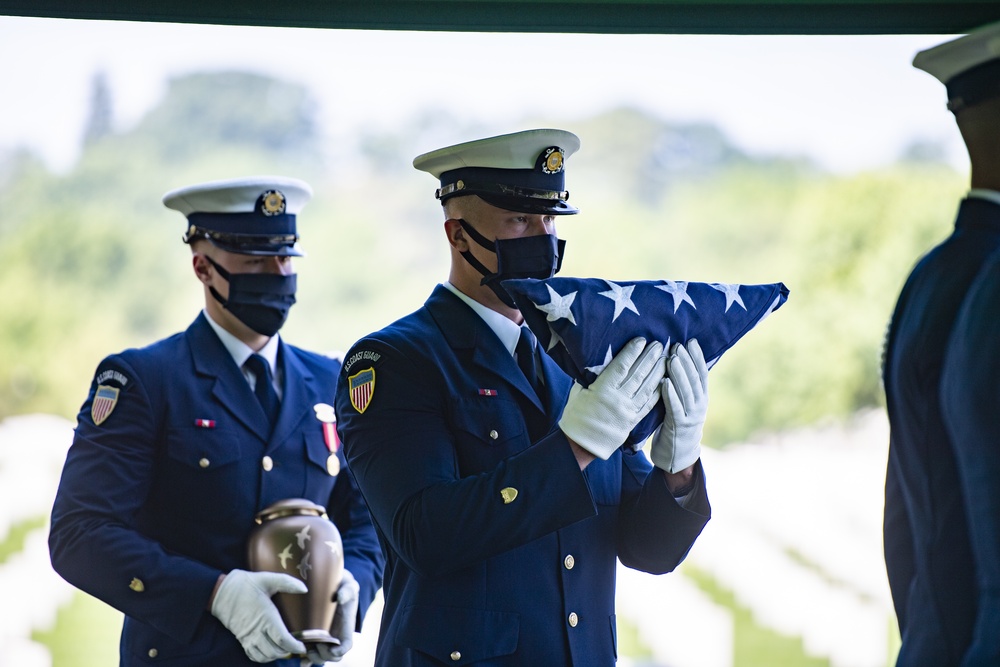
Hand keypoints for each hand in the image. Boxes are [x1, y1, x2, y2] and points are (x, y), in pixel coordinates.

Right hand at [210, 569, 306, 662]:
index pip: (282, 639)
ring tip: (285, 649)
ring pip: (264, 656)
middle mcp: (257, 630)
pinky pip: (253, 655)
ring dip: (276, 656)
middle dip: (288, 652)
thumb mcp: (267, 579)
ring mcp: (248, 637)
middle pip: (275, 651)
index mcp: (266, 617)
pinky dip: (263, 658)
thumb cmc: (246, 585)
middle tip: (296, 646)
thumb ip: (287, 582)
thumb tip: (304, 589)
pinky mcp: (241, 639)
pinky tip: (270, 652)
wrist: (222, 592)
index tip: (302, 647)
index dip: (294, 646)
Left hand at [303, 570, 360, 664]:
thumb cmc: (342, 584)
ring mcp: (324, 636)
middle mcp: (335, 634)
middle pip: (332, 655)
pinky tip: (300, 660)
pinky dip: (306, 659)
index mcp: (346, 626)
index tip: (332, 649)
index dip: (340, 651)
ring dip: (314, 658)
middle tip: (315, 646)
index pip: (346, 645)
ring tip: (305, 650)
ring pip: (321, 656)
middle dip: (324, 655)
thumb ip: (347, 590)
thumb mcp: (348, 584)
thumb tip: (341, 597)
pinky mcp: (313, 634)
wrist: (331, 582)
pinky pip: (310, 652)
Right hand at [559, 337, 665, 459]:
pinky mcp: (633, 421)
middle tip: (659, 345)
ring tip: (665, 359)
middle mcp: (618, 399)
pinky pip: (648, 405)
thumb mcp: (578, 393)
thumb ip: (589, 378)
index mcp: (602, 390)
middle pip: (638, 375)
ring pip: (646, 388)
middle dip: (649, 358)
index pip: (621, 367)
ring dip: (657, 372)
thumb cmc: (575, 417)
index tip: (641, 340)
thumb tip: (596, 363)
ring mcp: (628, 411)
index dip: (632, 352)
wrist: (581, 445)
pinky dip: (657, 392)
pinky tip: (665, 382)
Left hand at [650, 339, 708, 473]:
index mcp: (702, 398)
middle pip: (695, 379)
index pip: (702, 373)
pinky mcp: (679, 426)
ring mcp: (691, 416)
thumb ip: (684, 386)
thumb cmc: (677, 424)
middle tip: (678, 345)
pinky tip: (664, 382)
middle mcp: (700, 405)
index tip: (691, 341)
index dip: (697, 357)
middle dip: (687, 361)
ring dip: (679, 374)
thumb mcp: (684, 403)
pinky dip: (670, 394)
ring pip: (686, 391)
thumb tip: (678, 361)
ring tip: (672, 358)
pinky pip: (675, 408)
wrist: (679, 455)